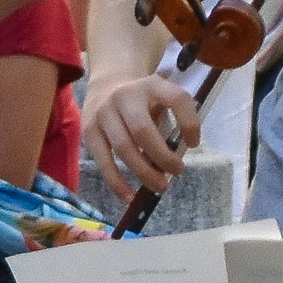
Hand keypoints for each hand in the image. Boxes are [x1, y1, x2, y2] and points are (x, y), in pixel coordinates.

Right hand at [85, 70, 200, 196]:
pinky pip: (103, 162)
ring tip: (160, 187)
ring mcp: (104, 113)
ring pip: (123, 148)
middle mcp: (125, 96)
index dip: (189, 122)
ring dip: (143, 172)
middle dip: (162, 156)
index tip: (193, 144)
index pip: (176, 99)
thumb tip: (171, 165)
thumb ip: (169, 125)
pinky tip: (130, 197)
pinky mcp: (89, 131)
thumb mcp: (160, 100)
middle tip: (178, 171)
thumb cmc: (143, 102)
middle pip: (142, 130)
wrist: (106, 86)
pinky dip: (117, 183)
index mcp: (152, 85)